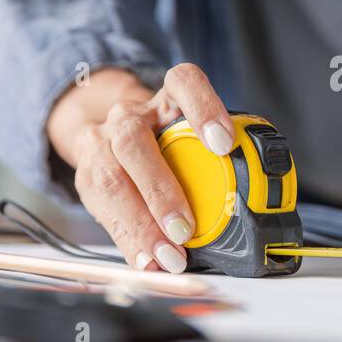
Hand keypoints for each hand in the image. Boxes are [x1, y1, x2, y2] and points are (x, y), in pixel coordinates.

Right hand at [45, 64, 235, 272]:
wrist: (112, 133)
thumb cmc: (167, 141)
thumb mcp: (194, 137)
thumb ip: (218, 158)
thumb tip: (255, 201)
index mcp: (167, 98)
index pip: (184, 82)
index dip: (204, 108)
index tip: (223, 143)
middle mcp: (129, 115)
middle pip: (133, 140)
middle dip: (160, 189)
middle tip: (184, 228)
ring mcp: (101, 143)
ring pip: (111, 178)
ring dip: (141, 225)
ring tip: (169, 254)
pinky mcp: (86, 175)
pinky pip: (102, 209)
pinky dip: (127, 240)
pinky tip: (146, 259)